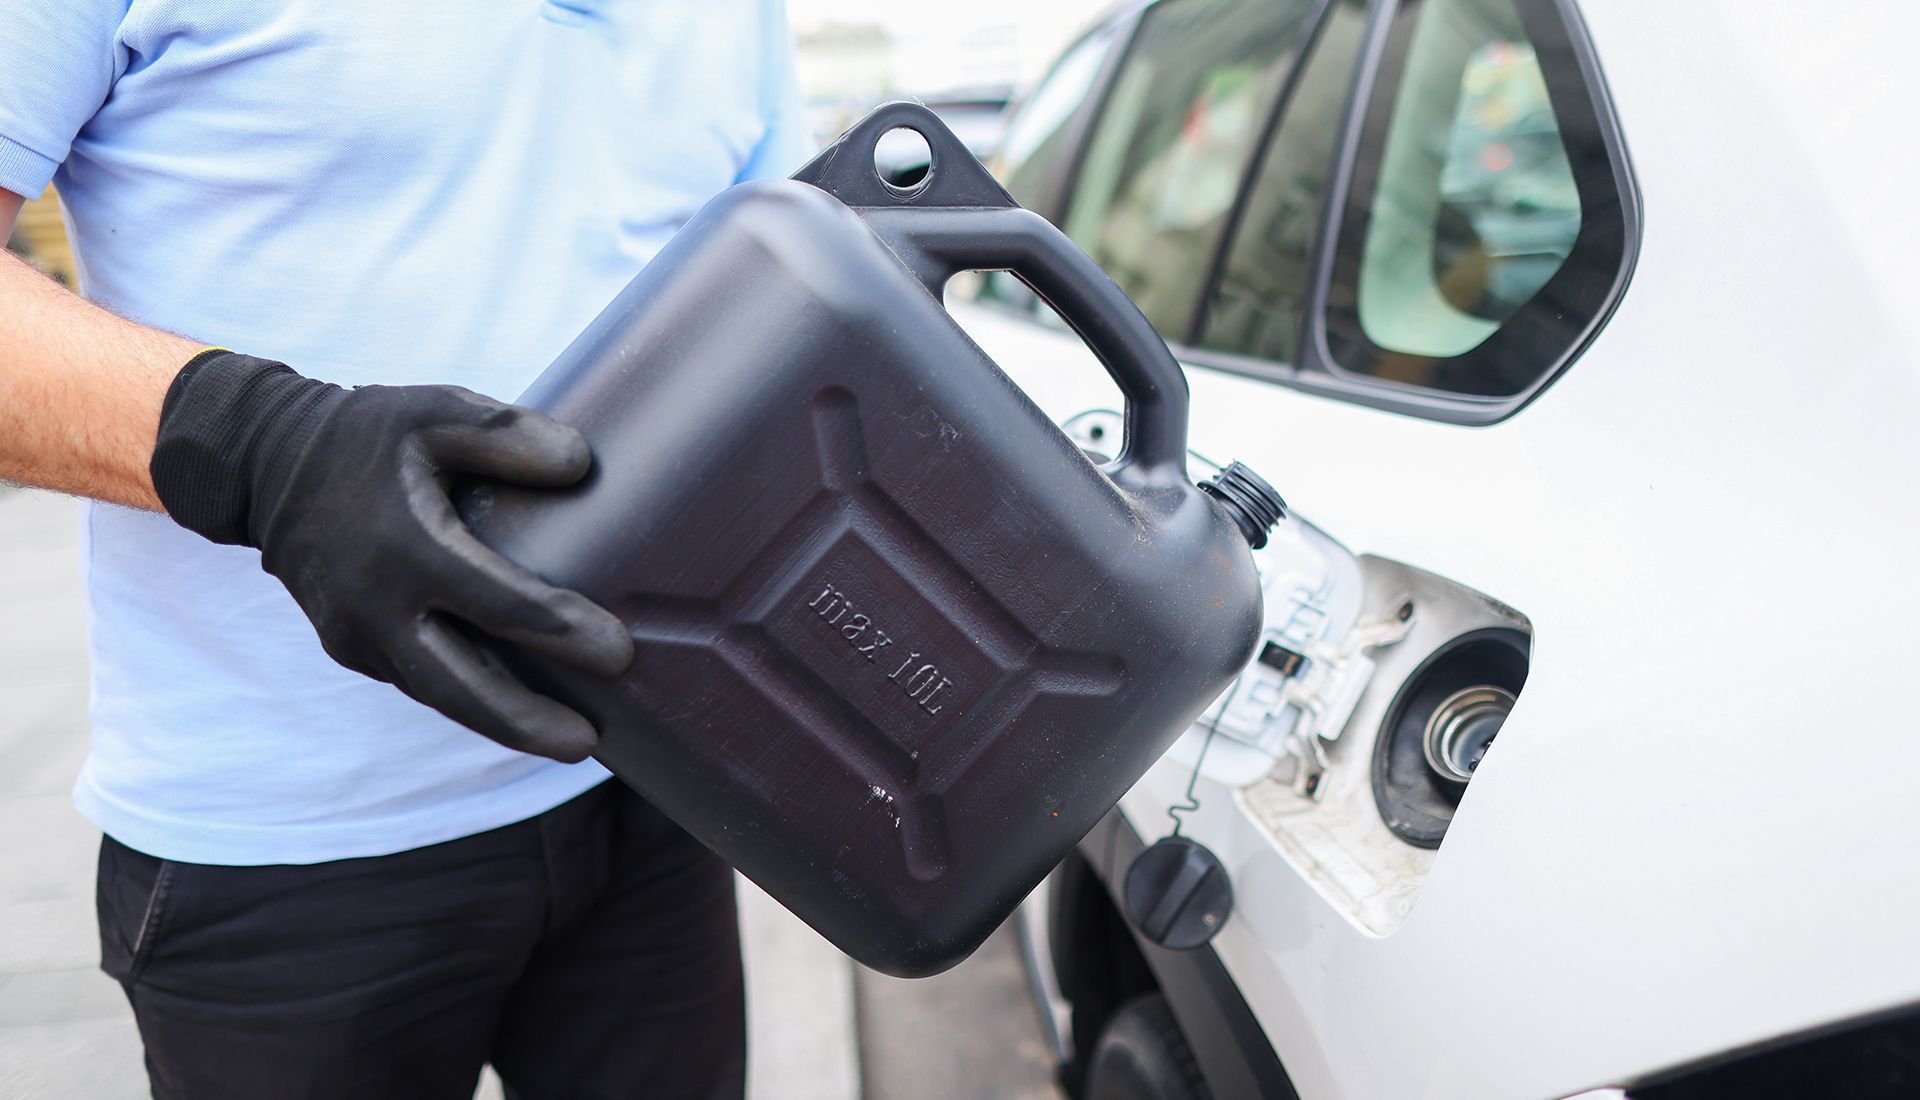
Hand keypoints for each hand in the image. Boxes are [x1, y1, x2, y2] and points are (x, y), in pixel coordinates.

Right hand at [150, 350, 631, 761]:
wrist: (267, 465)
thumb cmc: (366, 435)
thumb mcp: (433, 412)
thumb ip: (505, 432)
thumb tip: (578, 465)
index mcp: (405, 545)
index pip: (497, 604)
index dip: (561, 631)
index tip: (619, 653)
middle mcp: (376, 604)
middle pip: (460, 685)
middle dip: (526, 722)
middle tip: (587, 745)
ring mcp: (356, 634)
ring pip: (438, 696)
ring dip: (502, 725)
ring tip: (570, 741)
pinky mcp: (349, 648)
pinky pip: (418, 681)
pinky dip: (468, 700)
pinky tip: (518, 709)